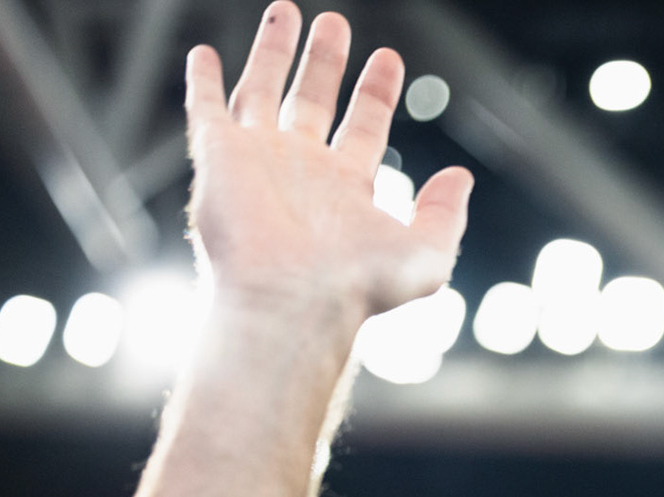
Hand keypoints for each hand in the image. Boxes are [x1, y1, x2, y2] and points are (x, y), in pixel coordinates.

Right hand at [184, 3, 471, 328]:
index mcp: (346, 190)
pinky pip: (207, 109)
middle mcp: (301, 171)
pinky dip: (203, 81)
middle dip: (326, 60)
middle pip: (315, 99)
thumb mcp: (427, 254)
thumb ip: (445, 214)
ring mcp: (257, 162)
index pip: (365, 127)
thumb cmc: (357, 287)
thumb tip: (460, 177)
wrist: (291, 300)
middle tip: (336, 23)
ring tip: (287, 11)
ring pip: (263, 90)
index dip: (376, 92)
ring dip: (274, 51)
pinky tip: (203, 55)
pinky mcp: (217, 157)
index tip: (387, 58)